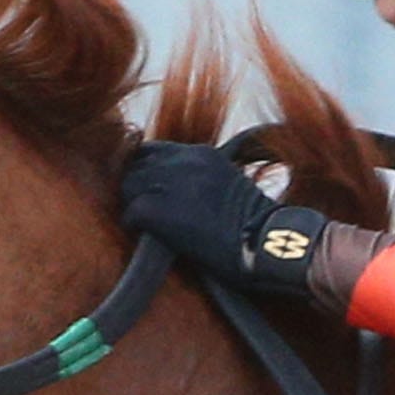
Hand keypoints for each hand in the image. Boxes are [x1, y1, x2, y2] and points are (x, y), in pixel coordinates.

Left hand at [119, 143, 326, 298]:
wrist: (265, 244)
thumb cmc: (254, 228)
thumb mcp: (230, 186)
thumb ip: (201, 178)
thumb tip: (177, 190)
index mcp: (202, 154)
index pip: (153, 150)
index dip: (146, 171)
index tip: (150, 190)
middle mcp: (184, 161)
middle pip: (136, 166)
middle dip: (138, 189)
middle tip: (146, 213)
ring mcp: (171, 183)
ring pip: (129, 187)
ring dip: (135, 206)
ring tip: (150, 226)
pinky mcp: (159, 209)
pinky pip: (131, 213)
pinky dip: (136, 227)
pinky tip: (153, 238)